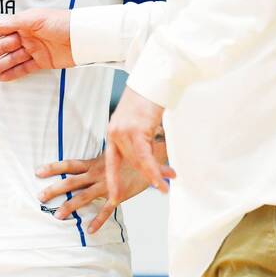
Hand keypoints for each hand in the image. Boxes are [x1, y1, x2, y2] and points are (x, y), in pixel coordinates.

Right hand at [0, 8, 73, 80]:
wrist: (82, 37)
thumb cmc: (60, 23)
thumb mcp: (35, 19)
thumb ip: (13, 23)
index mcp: (24, 23)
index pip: (1, 30)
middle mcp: (27, 36)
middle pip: (3, 46)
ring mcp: (34, 50)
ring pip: (12, 58)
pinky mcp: (42, 62)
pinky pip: (24, 68)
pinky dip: (13, 73)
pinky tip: (2, 77)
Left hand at [36, 155, 149, 233]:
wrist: (151, 158)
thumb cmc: (129, 157)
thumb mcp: (110, 157)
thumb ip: (96, 163)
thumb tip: (81, 166)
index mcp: (94, 163)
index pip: (69, 165)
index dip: (53, 167)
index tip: (37, 171)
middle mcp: (97, 173)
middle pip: (71, 181)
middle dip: (54, 189)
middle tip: (39, 197)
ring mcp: (107, 185)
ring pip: (84, 196)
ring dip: (70, 206)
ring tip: (57, 215)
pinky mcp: (119, 196)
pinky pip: (107, 210)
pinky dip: (99, 221)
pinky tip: (89, 230)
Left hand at [105, 86, 175, 205]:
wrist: (152, 78)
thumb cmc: (148, 97)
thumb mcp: (140, 122)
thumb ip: (141, 139)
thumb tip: (150, 156)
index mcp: (113, 132)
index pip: (111, 162)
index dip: (113, 181)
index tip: (113, 198)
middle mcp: (114, 133)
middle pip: (130, 163)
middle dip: (148, 175)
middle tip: (163, 186)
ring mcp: (122, 131)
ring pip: (138, 161)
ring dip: (153, 175)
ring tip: (164, 187)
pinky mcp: (135, 129)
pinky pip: (144, 156)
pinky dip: (153, 169)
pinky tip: (160, 179)